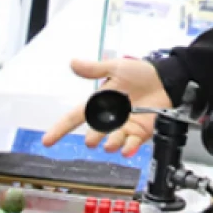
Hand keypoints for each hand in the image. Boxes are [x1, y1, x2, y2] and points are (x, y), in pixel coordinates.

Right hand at [44, 57, 172, 155]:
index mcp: (100, 103)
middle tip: (92, 139)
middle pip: (95, 132)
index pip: (75, 117)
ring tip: (110, 143)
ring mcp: (124, 127)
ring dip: (110, 144)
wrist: (166, 79)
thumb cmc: (141, 73)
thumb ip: (94, 69)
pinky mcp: (140, 132)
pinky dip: (128, 148)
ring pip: (112, 141)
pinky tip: (126, 149)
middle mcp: (110, 118)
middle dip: (93, 137)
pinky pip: (131, 144)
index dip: (60, 129)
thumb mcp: (116, 67)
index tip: (47, 140)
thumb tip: (73, 63)